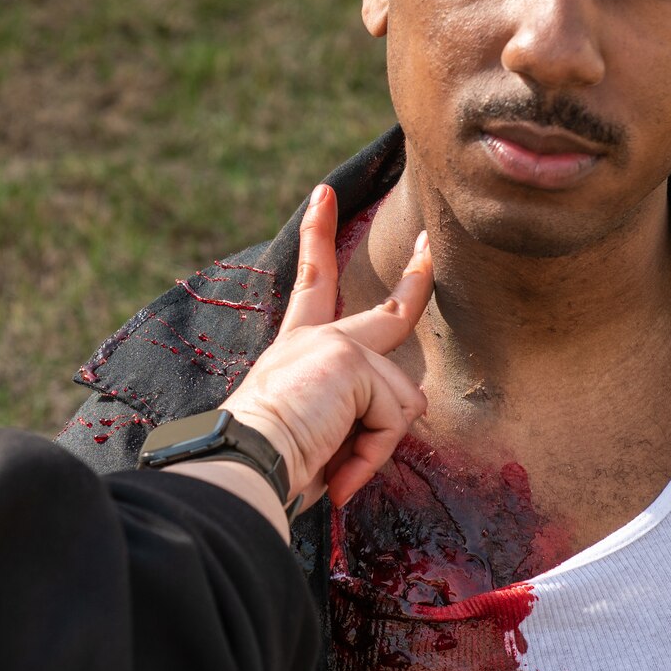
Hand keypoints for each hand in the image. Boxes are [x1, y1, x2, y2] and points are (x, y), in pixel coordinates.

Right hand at [224, 184, 432, 509]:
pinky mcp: (350, 362)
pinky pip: (392, 417)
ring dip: (374, 445)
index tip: (323, 196)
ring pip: (399, 399)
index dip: (317, 239)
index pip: (313, 287)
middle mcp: (315, 341)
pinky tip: (339, 473)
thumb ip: (355, 411)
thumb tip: (405, 409)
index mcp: (297, 351)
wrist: (243, 466)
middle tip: (427, 244)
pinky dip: (371, 455)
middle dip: (415, 277)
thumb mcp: (315, 429)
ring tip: (336, 472)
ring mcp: (336, 346)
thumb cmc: (269, 463)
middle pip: (385, 309)